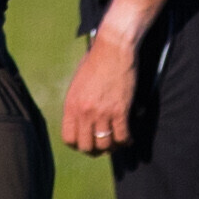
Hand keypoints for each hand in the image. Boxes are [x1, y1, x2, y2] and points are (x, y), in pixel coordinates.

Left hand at [60, 26, 142, 156]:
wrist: (113, 48)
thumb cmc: (96, 61)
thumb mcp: (78, 84)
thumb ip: (78, 103)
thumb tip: (82, 120)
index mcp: (71, 105)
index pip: (69, 138)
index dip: (78, 145)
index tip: (86, 143)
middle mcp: (84, 112)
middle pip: (86, 146)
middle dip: (95, 150)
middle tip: (103, 146)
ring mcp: (102, 112)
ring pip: (105, 144)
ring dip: (112, 147)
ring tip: (117, 143)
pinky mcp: (120, 110)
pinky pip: (123, 136)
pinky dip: (126, 141)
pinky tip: (129, 139)